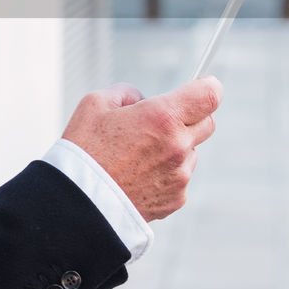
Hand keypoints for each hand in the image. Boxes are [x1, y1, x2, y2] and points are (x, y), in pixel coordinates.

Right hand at [60, 78, 220, 220]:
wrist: (78, 203)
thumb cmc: (83, 151)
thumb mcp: (94, 104)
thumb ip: (126, 93)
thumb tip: (142, 99)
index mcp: (161, 117)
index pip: (209, 95)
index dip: (208, 86)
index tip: (202, 85)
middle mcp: (178, 146)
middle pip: (207, 123)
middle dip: (190, 117)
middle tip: (161, 121)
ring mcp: (179, 175)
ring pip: (190, 152)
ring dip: (174, 148)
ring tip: (137, 156)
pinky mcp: (176, 199)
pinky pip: (179, 178)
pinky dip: (165, 174)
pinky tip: (137, 177)